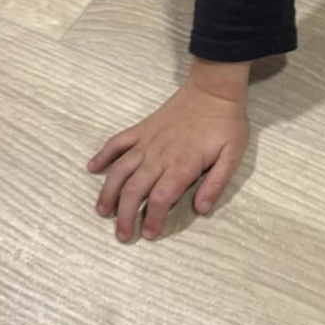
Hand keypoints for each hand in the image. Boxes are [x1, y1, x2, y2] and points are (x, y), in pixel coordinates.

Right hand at [89, 73, 249, 241]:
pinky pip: (117, 142)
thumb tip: (202, 209)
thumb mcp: (232, 155)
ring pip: (120, 170)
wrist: (213, 90)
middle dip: (125, 215)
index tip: (148, 234)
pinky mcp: (142, 128)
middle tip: (122, 235)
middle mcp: (159, 156)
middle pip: (134, 190)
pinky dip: (103, 155)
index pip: (160, 199)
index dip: (152, 219)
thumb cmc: (226, 124)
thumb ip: (216, 183)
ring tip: (102, 211)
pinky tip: (92, 168)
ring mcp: (147, 141)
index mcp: (182, 165)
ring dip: (109, 192)